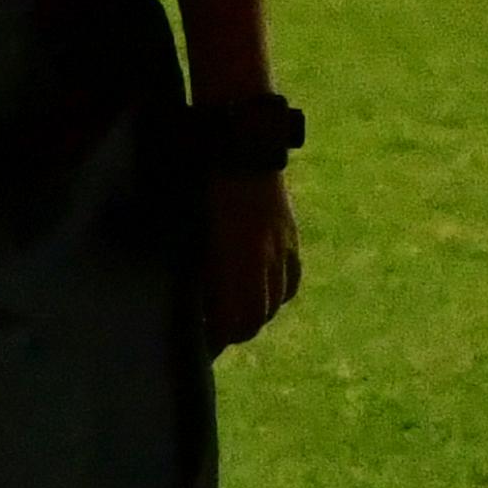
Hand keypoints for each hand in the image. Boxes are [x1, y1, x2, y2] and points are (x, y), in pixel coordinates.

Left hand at [202, 171, 302, 349]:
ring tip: (235, 312)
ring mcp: (283, 249)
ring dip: (256, 314)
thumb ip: (202, 272)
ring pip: (276, 303)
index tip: (201, 341)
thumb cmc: (204, 186)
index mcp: (236, 260)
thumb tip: (200, 304)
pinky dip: (276, 294)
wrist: (241, 146)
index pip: (235, 321)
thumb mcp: (195, 233)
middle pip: (257, 319)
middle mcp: (264, 260)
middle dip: (235, 331)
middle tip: (214, 333)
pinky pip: (291, 281)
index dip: (218, 338)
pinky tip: (261, 290)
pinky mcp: (292, 238)